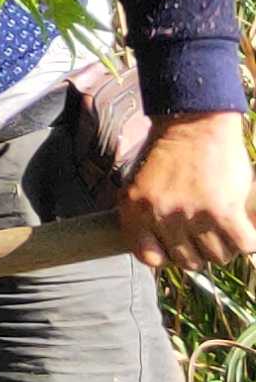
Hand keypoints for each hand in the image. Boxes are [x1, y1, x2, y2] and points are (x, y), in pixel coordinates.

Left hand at [117, 109, 255, 279]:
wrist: (193, 120)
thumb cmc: (169, 150)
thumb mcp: (141, 182)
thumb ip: (145, 215)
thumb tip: (158, 254)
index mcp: (136, 209)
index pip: (150, 258)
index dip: (167, 255)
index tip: (178, 244)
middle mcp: (161, 215)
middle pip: (189, 261)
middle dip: (200, 250)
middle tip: (207, 231)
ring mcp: (192, 215)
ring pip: (218, 256)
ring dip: (225, 245)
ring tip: (226, 226)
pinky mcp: (224, 211)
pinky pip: (244, 245)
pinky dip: (250, 240)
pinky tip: (246, 228)